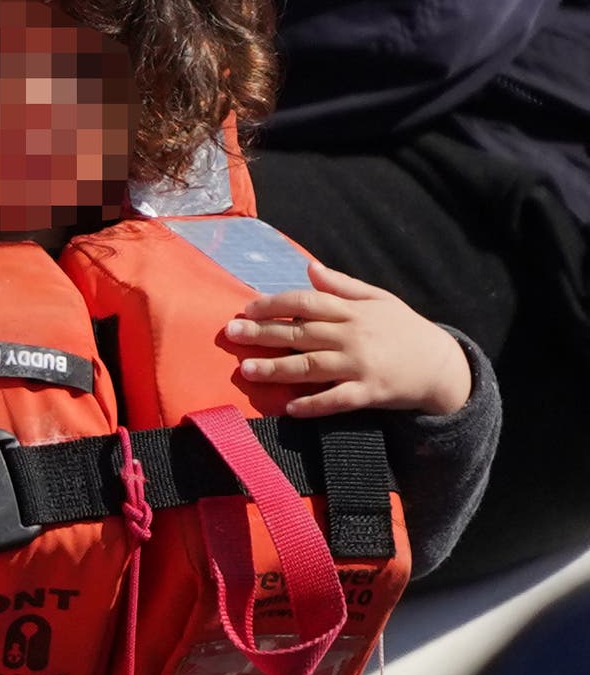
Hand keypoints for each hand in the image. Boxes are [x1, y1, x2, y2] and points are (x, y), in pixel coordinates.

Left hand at [224, 258, 471, 418]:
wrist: (442, 365)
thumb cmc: (405, 329)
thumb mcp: (378, 298)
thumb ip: (342, 285)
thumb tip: (309, 267)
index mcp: (352, 310)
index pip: (306, 302)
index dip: (274, 304)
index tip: (247, 307)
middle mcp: (352, 336)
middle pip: (300, 332)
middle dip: (263, 333)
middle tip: (231, 334)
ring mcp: (360, 366)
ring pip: (311, 366)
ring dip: (277, 369)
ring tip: (247, 370)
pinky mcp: (369, 393)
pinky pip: (337, 400)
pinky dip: (313, 404)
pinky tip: (290, 407)